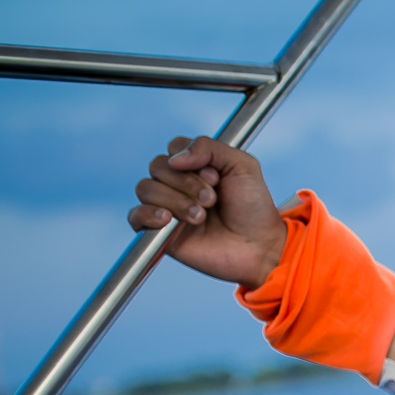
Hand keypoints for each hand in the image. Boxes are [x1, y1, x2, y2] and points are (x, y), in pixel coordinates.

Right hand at [129, 136, 288, 287]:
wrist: (259, 247)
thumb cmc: (253, 208)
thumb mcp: (242, 165)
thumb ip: (210, 147)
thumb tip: (174, 157)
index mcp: (196, 167)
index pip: (174, 149)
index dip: (190, 159)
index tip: (215, 177)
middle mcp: (178, 184)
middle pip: (157, 166)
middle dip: (186, 183)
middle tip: (212, 200)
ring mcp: (167, 207)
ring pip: (146, 188)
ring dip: (176, 201)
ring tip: (201, 217)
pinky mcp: (160, 232)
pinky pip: (135, 216)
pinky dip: (147, 214)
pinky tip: (168, 220)